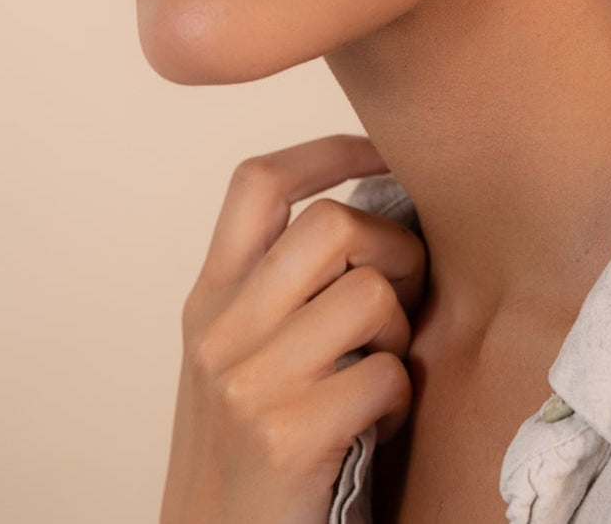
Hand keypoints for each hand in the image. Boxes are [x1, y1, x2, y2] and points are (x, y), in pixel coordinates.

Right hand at [159, 134, 423, 523]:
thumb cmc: (246, 457)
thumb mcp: (239, 359)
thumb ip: (281, 292)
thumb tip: (372, 215)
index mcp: (210, 301)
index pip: (258, 183)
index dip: (327, 152)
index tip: (380, 157)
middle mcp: (221, 330)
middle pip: (331, 223)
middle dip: (391, 247)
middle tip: (400, 294)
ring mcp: (250, 382)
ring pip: (369, 294)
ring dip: (399, 331)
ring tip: (382, 368)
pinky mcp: (287, 435)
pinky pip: (386, 375)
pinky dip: (399, 398)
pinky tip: (376, 423)